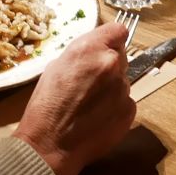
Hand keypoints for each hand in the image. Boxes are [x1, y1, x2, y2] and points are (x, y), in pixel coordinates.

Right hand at [17, 23, 137, 174]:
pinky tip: (97, 117)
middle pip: (121, 55)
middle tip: (91, 82)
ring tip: (90, 104)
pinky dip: (115, 106)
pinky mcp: (130, 109)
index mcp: (90, 48)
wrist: (50, 144)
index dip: (111, 39)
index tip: (105, 48)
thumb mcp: (56, 67)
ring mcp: (123, 88)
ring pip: (123, 80)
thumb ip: (82, 54)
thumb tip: (96, 51)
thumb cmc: (46, 106)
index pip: (118, 30)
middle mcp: (111, 64)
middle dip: (109, 65)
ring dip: (111, 87)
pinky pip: (125, 101)